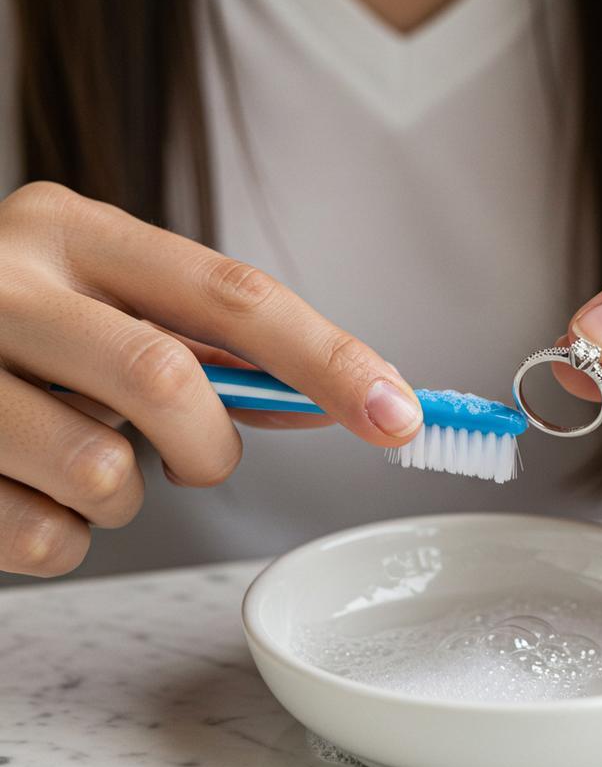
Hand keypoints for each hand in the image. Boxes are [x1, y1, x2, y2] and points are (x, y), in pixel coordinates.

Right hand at [0, 182, 421, 575]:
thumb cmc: (27, 326)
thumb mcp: (114, 305)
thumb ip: (215, 349)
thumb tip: (336, 398)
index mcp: (77, 230)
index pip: (234, 296)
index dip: (329, 358)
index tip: (398, 413)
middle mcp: (7, 280)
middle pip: (167, 378)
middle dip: (211, 443)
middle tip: (201, 456)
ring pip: (101, 470)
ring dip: (129, 492)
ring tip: (94, 462)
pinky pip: (43, 535)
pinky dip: (68, 536)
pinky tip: (36, 492)